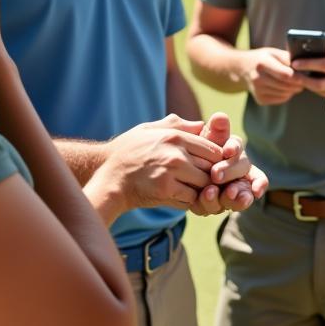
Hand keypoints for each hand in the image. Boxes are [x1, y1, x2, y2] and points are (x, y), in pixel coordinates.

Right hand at [96, 114, 228, 211]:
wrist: (107, 177)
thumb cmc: (127, 152)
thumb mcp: (148, 129)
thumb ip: (177, 125)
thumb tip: (202, 124)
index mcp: (174, 136)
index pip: (212, 148)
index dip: (217, 160)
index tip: (213, 167)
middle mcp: (176, 153)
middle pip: (212, 166)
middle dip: (213, 176)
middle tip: (211, 183)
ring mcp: (171, 172)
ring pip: (204, 183)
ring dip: (203, 190)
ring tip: (199, 192)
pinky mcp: (165, 190)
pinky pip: (191, 197)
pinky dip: (190, 200)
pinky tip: (183, 199)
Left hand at [190, 113, 268, 214]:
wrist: (176, 175)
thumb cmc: (190, 153)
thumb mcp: (198, 141)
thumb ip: (211, 131)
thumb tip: (220, 116)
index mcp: (231, 148)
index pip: (236, 146)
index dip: (234, 148)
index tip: (227, 150)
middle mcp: (238, 166)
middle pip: (242, 167)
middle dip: (230, 171)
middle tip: (216, 174)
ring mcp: (236, 185)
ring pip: (244, 187)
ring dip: (237, 191)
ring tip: (227, 193)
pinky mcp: (229, 201)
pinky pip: (237, 203)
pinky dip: (236, 203)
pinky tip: (232, 202)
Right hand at [243, 47, 303, 104]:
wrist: (242, 69)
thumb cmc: (262, 58)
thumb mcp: (273, 52)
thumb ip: (287, 57)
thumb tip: (302, 65)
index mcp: (262, 63)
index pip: (286, 75)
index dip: (298, 76)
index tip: (306, 74)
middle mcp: (258, 78)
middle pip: (287, 85)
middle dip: (299, 84)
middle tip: (304, 80)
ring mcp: (258, 90)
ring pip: (285, 93)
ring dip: (294, 89)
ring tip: (295, 83)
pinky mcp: (260, 99)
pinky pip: (281, 99)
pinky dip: (287, 94)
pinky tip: (286, 87)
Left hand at [292, 36, 324, 97]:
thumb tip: (314, 46)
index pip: (324, 64)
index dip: (307, 64)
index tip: (294, 62)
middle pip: (319, 83)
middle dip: (303, 79)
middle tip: (292, 73)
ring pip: (320, 90)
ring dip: (307, 84)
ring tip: (297, 76)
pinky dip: (315, 88)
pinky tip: (309, 80)